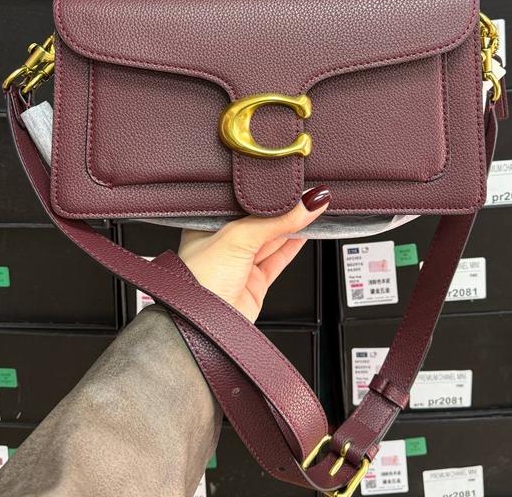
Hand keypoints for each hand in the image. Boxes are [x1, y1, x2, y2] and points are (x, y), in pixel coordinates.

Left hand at [178, 186, 329, 322]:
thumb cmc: (198, 281)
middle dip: (282, 209)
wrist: (200, 328)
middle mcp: (222, 244)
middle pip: (260, 220)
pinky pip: (278, 260)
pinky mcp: (254, 284)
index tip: (289, 183)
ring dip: (293, 226)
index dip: (265, 193)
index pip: (242, 203)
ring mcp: (239, 265)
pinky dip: (294, 247)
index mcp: (207, 225)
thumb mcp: (237, 237)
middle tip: (307, 193)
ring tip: (313, 207)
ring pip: (272, 239)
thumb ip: (276, 220)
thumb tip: (308, 203)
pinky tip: (306, 231)